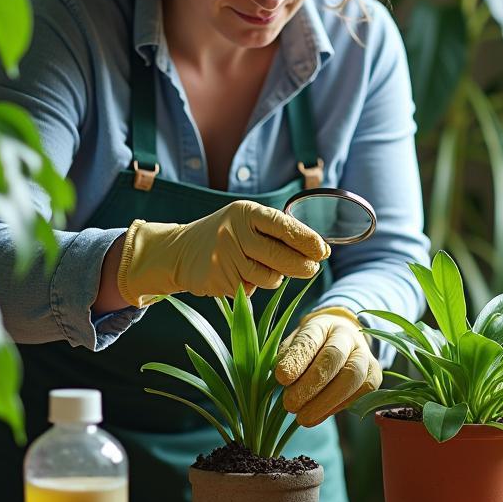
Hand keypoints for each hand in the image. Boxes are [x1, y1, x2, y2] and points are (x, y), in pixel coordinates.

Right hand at [117, 199, 328, 306]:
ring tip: (266, 269)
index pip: (283, 225)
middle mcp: (234, 232)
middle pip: (279, 255)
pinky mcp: (218, 279)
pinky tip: (242, 275)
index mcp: (246, 212)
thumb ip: (277, 231)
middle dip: (302, 265)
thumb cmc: (226, 234)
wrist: (179, 251)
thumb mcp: (246, 221)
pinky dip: (253, 286)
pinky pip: (250, 289)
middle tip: (312, 269)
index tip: (323, 251)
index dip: (307, 240)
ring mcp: (224, 257)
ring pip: (268, 277)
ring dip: (275, 278)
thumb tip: (318, 249)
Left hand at [274, 307, 381, 426]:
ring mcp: (364, 353)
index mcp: (322, 324)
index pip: (311, 339)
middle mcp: (347, 335)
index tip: (281, 378)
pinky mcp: (375, 373)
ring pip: (352, 376)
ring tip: (303, 418)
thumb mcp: (293, 346)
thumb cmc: (310, 348)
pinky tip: (319, 415)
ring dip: (326, 401)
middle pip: (334, 356)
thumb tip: (283, 380)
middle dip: (311, 383)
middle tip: (290, 404)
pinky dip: (338, 406)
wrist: (341, 341)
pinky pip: (362, 391)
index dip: (297, 359)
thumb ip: (288, 359)